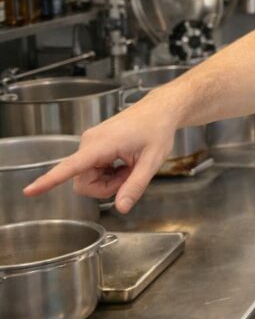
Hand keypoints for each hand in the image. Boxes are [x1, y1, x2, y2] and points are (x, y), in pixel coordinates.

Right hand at [22, 99, 176, 213]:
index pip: (70, 166)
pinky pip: (93, 170)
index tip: (30, 191)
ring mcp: (90, 144)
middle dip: (106, 187)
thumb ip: (135, 186)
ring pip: (89, 178)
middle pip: (84, 182)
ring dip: (110, 179)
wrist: (160, 111)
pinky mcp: (93, 146)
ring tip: (130, 165)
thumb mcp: (152, 161)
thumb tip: (121, 208)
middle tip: (131, 174)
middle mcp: (89, 143)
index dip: (49, 180)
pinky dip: (109, 172)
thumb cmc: (157, 129)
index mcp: (100, 145)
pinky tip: (124, 162)